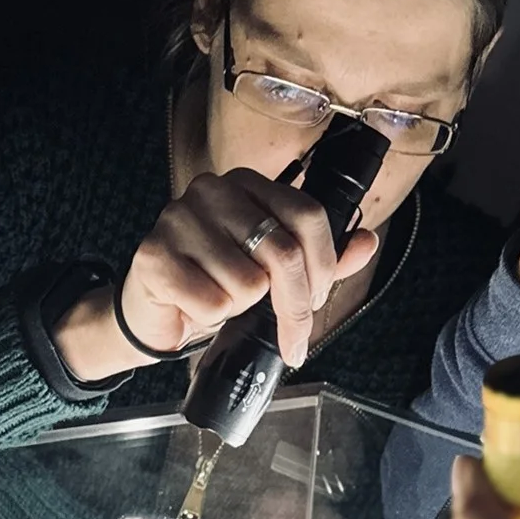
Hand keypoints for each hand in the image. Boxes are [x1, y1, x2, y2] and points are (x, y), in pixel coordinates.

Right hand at [56, 169, 378, 378]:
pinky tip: (194, 304)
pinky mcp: (154, 255)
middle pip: (283, 251)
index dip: (324, 266)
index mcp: (246, 183)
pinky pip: (212, 301)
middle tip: (291, 335)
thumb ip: (319, 256)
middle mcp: (212, 190)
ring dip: (240, 307)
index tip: (319, 299)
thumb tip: (367, 242)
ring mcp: (179, 218)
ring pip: (248, 282)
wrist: (152, 310)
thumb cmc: (212, 283)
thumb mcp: (272, 270)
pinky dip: (210, 316)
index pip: (307, 215)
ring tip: (221, 300)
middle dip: (295, 305)